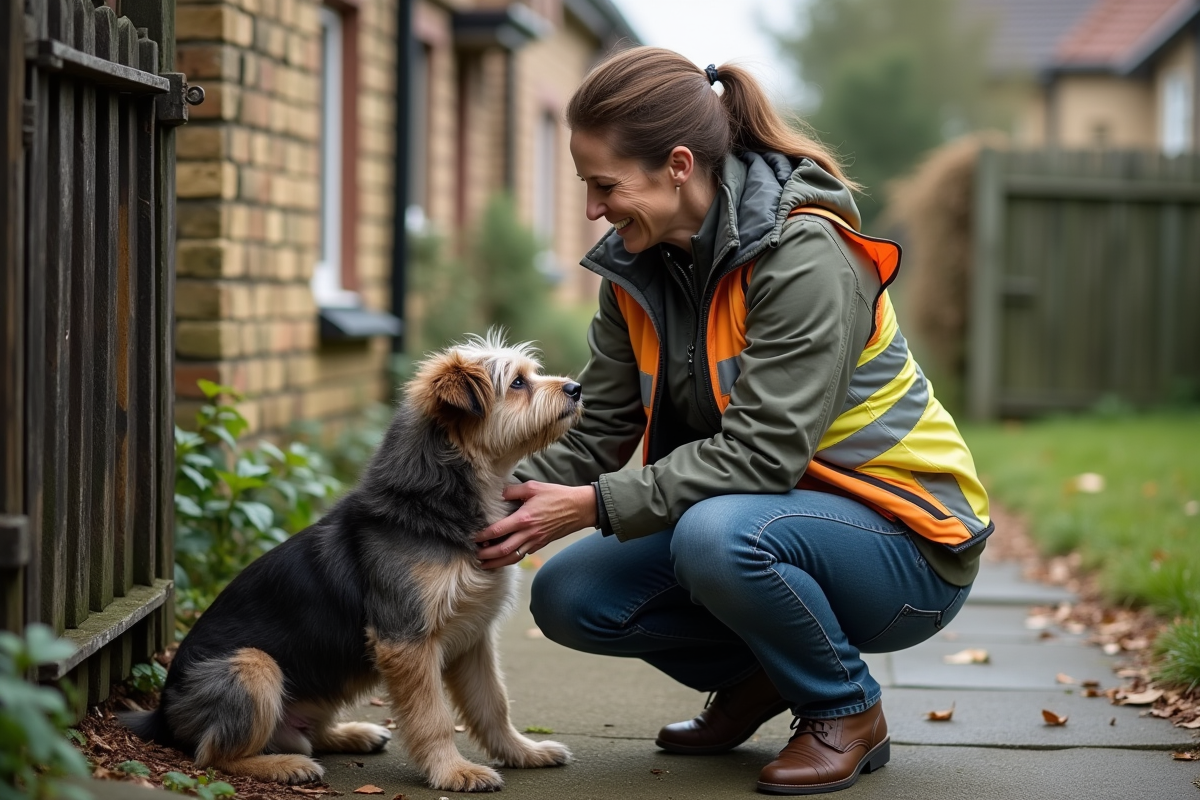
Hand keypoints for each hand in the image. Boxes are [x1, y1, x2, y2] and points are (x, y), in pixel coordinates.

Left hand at [474, 481, 596, 568]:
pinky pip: (523, 554)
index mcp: (524, 518)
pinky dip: (512, 559)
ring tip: (485, 564)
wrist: (580, 508)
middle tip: (475, 554)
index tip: (474, 537)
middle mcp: (528, 533)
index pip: (498, 531)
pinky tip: (504, 558)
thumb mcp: (533, 487)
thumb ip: (513, 491)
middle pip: (502, 550)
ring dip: (497, 563)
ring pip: (513, 557)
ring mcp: (536, 541)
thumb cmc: (557, 495)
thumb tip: (499, 495)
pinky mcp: (541, 544)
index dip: (483, 536)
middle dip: (486, 555)